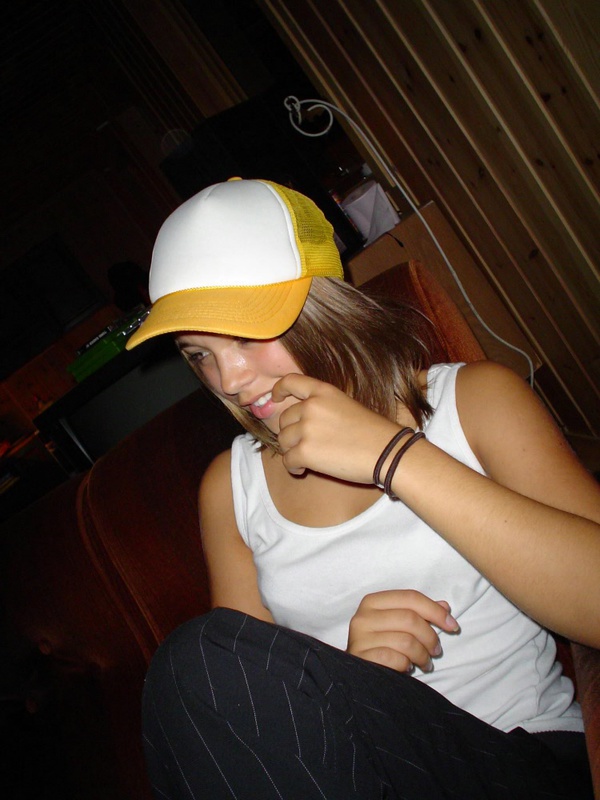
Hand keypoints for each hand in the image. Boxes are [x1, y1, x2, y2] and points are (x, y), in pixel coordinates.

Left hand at [273, 374, 400, 481]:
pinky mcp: (304, 451)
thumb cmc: (372, 432)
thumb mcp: (346, 406)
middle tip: (305, 445)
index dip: (279, 390)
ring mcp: (306, 428)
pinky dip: (293, 467)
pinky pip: (287, 460)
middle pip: (284, 419)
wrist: (386, 452)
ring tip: (307, 459)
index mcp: (323, 392)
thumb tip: (301, 422)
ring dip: (292, 451)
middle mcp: (311, 407)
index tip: (275, 398)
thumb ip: (322, 408)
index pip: (291, 382)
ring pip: (283, 441)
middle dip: (291, 433)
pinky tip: (304, 470)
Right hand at [347, 590, 459, 672]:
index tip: (453, 625)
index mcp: (373, 601)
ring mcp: (360, 637)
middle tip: (436, 651)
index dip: (435, 611)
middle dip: (430, 636)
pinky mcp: (361, 658)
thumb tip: (445, 606)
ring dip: (422, 655)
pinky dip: (407, 664)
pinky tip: (407, 667)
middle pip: (409, 618)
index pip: (410, 597)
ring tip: (425, 663)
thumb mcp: (400, 625)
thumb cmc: (382, 645)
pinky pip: (395, 659)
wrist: (355, 673)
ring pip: (405, 641)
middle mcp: (363, 616)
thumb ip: (420, 613)